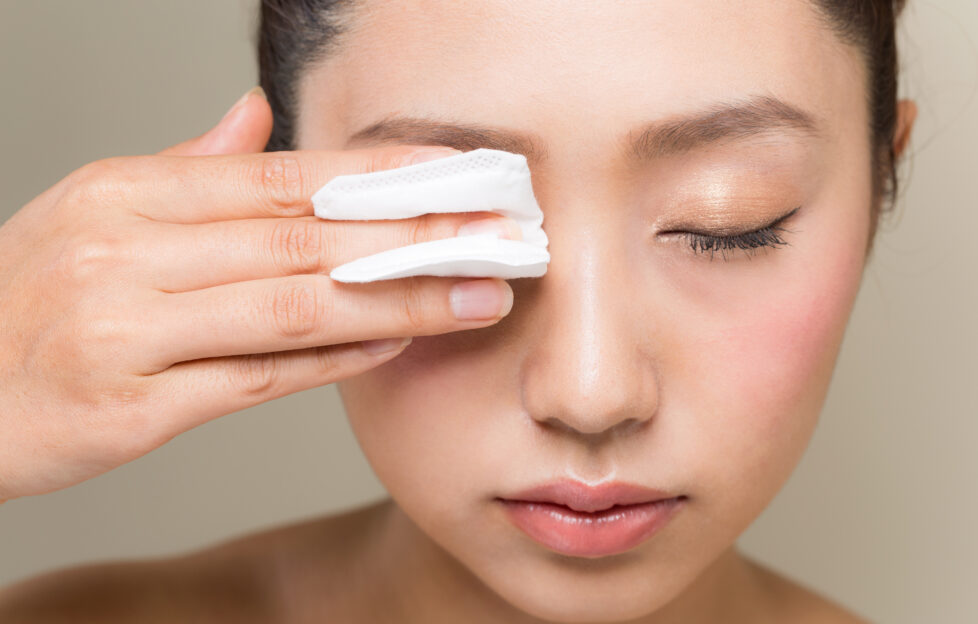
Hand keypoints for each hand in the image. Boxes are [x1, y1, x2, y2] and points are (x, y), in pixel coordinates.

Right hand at [0, 88, 517, 501]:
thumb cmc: (28, 302)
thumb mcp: (92, 212)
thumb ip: (185, 168)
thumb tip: (256, 118)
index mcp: (125, 193)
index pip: (282, 175)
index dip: (381, 174)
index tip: (460, 173)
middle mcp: (126, 253)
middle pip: (304, 236)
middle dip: (415, 234)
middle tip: (499, 232)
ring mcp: (128, 332)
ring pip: (294, 307)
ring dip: (398, 300)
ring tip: (475, 294)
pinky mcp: (132, 408)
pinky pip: (258, 378)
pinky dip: (336, 360)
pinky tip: (397, 344)